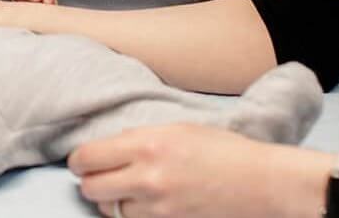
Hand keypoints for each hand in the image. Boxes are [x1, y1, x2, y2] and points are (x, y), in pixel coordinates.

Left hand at [70, 123, 321, 217]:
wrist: (260, 181)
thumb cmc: (224, 149)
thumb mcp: (177, 129)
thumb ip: (140, 137)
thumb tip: (111, 145)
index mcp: (147, 144)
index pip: (87, 157)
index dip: (79, 160)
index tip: (81, 160)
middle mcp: (147, 177)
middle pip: (91, 188)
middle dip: (89, 181)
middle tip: (96, 175)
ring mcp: (158, 205)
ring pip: (109, 210)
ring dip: (110, 200)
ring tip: (121, 188)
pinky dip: (130, 213)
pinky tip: (140, 202)